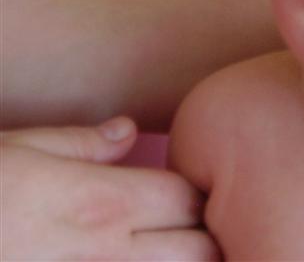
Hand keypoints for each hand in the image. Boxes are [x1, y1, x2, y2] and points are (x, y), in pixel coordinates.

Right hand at [0, 117, 219, 260]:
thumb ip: (80, 144)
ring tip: (169, 250)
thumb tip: (126, 130)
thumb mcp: (13, 150)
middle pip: (198, 249)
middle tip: (196, 231)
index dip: (201, 194)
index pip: (188, 197)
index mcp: (100, 202)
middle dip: (207, 239)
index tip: (193, 193)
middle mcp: (104, 254)